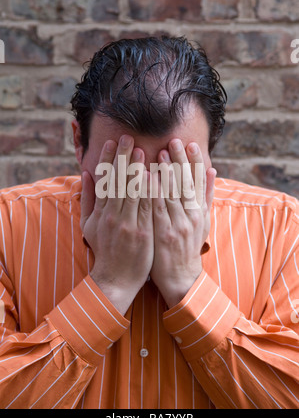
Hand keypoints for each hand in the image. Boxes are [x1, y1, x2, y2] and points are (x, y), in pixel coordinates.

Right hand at [80, 135, 153, 314]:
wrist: (115, 278)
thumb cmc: (103, 249)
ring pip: (132, 193)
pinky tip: (153, 176)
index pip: (104, 181)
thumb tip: (87, 173)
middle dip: (123, 158)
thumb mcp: (89, 224)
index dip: (107, 160)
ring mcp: (127, 224)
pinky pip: (146, 208)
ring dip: (136, 170)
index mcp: (100, 212)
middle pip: (118, 183)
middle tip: (128, 138)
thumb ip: (89, 198)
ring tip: (142, 150)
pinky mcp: (142, 233)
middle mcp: (112, 216)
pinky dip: (148, 192)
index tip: (111, 142)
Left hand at [150, 139, 215, 307]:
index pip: (198, 182)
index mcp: (200, 211)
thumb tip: (212, 170)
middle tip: (173, 141)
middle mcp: (192, 216)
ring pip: (172, 195)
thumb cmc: (189, 245)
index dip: (194, 162)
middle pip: (186, 185)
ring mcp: (178, 225)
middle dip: (179, 161)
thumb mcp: (203, 221)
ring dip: (166, 173)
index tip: (190, 144)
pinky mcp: (163, 234)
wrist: (181, 276)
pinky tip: (148, 178)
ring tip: (160, 153)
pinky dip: (153, 193)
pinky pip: (157, 210)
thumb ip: (206, 195)